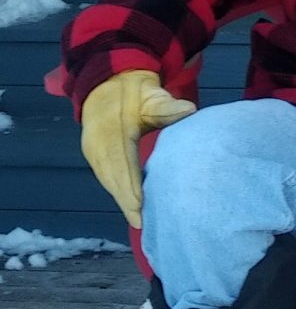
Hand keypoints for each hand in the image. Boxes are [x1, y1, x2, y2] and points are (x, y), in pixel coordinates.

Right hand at [78, 67, 195, 226]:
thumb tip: (189, 110)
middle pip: (111, 176)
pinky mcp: (95, 157)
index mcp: (112, 128)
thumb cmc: (134, 92)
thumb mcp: (150, 93)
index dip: (129, 183)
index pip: (120, 160)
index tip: (139, 204)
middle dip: (125, 200)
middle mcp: (97, 142)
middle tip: (140, 223)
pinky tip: (132, 207)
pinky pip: (106, 178)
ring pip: (107, 179)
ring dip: (121, 200)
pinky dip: (118, 193)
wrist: (107, 85)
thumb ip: (166, 105)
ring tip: (138, 221)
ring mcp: (93, 151)